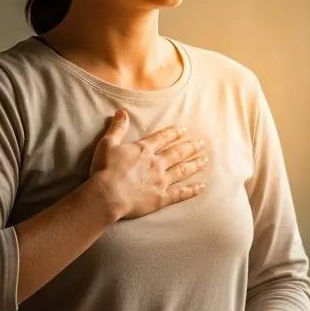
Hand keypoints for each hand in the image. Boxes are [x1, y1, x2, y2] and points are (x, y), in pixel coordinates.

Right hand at [89, 111, 209, 220]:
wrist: (107, 195)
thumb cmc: (104, 170)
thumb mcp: (107, 144)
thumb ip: (117, 128)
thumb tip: (122, 112)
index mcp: (144, 150)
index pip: (163, 138)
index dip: (174, 133)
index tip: (184, 130)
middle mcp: (156, 163)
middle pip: (178, 153)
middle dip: (191, 147)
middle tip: (202, 143)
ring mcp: (161, 181)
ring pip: (183, 170)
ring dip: (195, 164)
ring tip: (205, 160)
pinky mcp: (161, 198)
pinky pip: (180, 193)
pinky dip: (192, 190)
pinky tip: (201, 187)